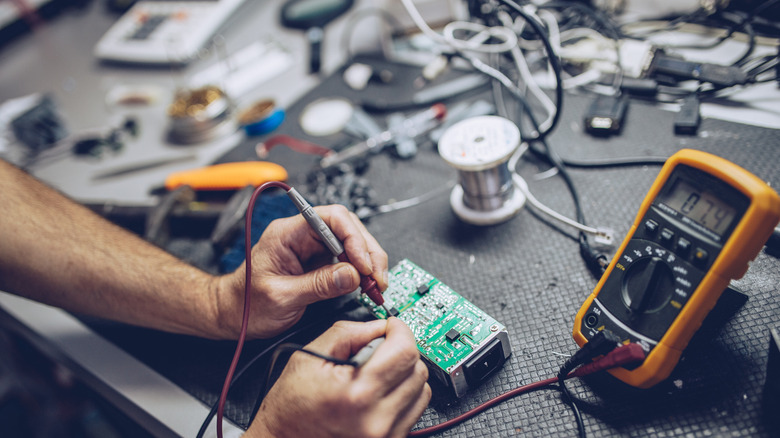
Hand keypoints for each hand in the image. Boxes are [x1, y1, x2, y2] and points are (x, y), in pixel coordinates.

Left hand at [213, 204, 388, 338]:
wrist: (232, 314)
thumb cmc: (246, 304)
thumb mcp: (282, 297)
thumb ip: (318, 285)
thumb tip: (352, 275)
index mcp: (287, 233)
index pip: (330, 218)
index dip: (354, 238)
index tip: (364, 264)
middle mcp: (302, 235)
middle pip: (347, 228)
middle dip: (368, 251)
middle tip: (377, 278)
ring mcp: (312, 248)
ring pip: (352, 243)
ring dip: (369, 262)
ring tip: (376, 285)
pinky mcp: (319, 262)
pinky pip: (347, 260)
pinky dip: (361, 272)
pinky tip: (367, 285)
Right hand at [247, 318, 431, 437]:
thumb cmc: (290, 408)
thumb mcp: (309, 357)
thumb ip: (348, 333)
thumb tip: (380, 326)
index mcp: (357, 393)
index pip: (405, 351)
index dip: (400, 330)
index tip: (391, 327)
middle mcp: (376, 419)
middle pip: (417, 369)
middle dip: (401, 350)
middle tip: (379, 350)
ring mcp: (386, 435)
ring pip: (421, 390)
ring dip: (405, 374)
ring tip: (378, 374)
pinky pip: (414, 410)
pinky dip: (403, 395)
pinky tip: (380, 392)